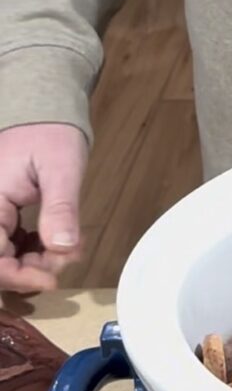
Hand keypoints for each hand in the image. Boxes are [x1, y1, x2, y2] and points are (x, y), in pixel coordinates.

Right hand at [0, 123, 87, 292]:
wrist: (44, 112)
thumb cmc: (51, 133)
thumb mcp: (62, 168)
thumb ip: (61, 208)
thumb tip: (63, 249)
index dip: (18, 276)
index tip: (51, 278)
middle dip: (30, 270)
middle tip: (66, 258)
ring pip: (3, 256)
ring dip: (33, 262)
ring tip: (67, 250)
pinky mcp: (1, 215)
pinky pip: (9, 244)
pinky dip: (33, 250)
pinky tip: (57, 243)